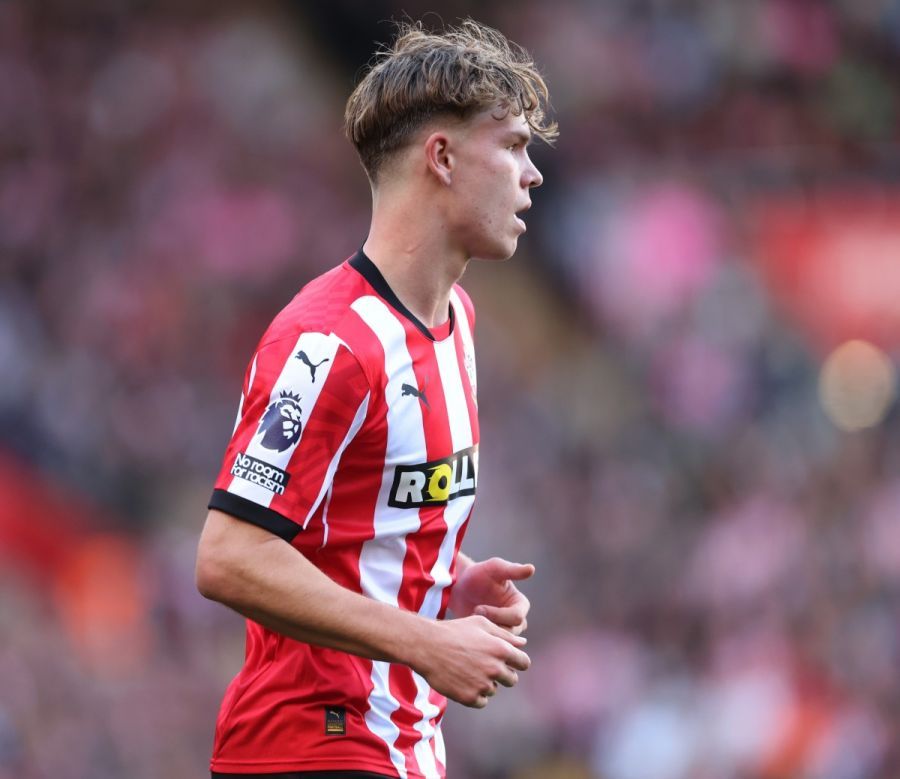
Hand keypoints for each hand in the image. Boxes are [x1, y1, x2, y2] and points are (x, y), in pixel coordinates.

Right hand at [414, 615, 529, 707]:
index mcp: (500, 649)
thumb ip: (504, 635)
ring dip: (486, 683)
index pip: (524, 663)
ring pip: (494, 690)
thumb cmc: (454, 631)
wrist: (427, 646)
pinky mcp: (469, 697)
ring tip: (468, 669)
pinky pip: (482, 701)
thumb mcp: (480, 624)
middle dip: (503, 674)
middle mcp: (495, 668)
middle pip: (512, 679)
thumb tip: (523, 643)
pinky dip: (475, 695)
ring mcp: (482, 684)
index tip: (509, 661)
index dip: (518, 662)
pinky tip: (464, 681)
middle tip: (485, 665)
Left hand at [449, 557, 534, 634]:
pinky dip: (479, 641)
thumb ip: (512, 570)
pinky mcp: (491, 638)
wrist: (460, 586)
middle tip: (472, 616)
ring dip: (485, 634)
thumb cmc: (479, 573)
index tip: (478, 608)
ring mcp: (503, 630)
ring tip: (470, 621)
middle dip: (490, 625)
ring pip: (500, 642)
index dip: (498, 615)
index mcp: (521, 605)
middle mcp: (516, 620)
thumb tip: (531, 569)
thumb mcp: (495, 568)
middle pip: (510, 633)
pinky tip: (467, 629)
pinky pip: (490, 646)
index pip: (517, 618)